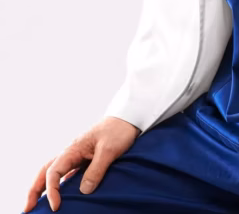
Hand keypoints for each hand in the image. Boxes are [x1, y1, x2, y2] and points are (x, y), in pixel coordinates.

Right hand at [23, 116, 139, 211]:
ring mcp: (77, 156)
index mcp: (74, 148)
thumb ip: (96, 170)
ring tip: (36, 204)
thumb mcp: (109, 150)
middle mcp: (71, 152)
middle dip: (34, 190)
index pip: (54, 171)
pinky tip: (60, 196)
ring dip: (42, 187)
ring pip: (53, 172)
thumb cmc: (118, 131)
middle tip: (27, 209)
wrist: (127, 118)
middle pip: (45, 171)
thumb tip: (83, 191)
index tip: (56, 206)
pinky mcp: (84, 160)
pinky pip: (66, 174)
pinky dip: (58, 185)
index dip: (52, 190)